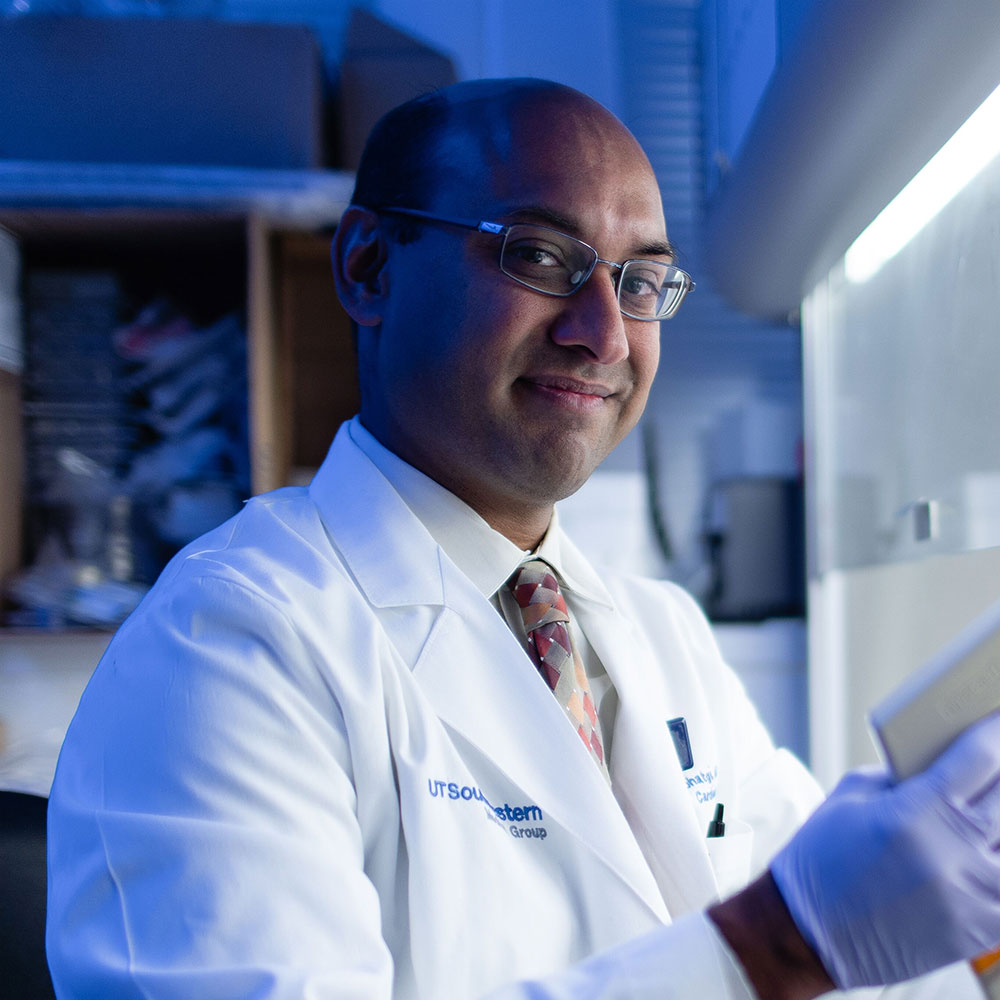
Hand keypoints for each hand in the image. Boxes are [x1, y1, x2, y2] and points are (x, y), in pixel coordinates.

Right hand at [770, 712, 999, 987]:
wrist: (807, 930)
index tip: (999, 716)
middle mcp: (953, 852)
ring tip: (990, 806)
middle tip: (997, 762)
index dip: (997, 729)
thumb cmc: (823, 855)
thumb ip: (906, 774)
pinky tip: (988, 848)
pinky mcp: (980, 930)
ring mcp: (973, 895)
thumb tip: (944, 759)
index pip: (982, 757)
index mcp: (917, 811)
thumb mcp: (854, 794)